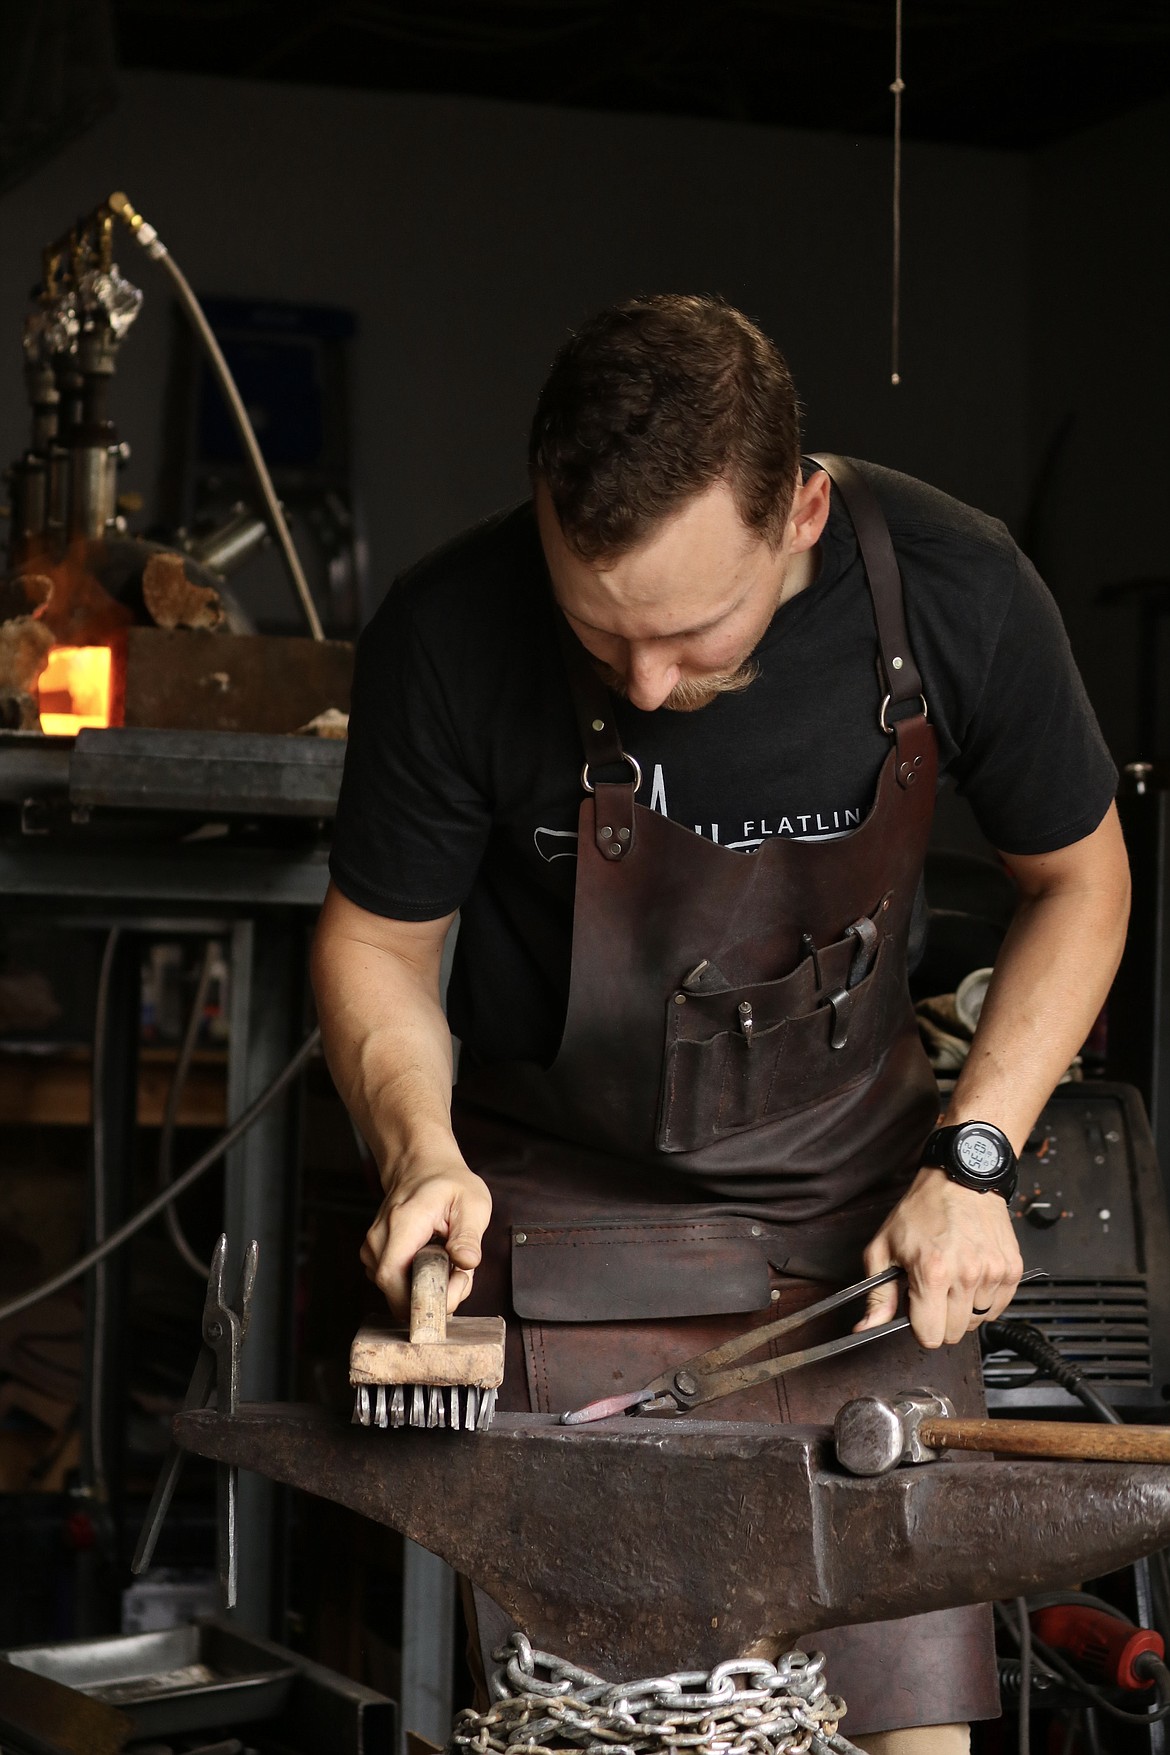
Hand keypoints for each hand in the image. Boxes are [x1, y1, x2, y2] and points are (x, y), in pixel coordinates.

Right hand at [360, 1150, 491, 1319]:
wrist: (422, 1168)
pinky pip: (394, 1286)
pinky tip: (433, 1263)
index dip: (420, 1298)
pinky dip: (416, 1284)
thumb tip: (466, 1262)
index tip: (452, 1292)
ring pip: (396, 1293)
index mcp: (403, 1222)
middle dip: (432, 1296)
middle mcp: (380, 1237)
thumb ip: (469, 1236)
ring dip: (426, 1289)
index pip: (392, 1277)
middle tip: (458, 1276)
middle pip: (395, 1292)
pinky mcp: (374, 1256)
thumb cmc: (447, 1184)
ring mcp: (373, 1248)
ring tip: (448, 1263)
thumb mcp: (472, 1203)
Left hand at [854, 1167, 1023, 1348]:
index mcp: (932, 1273)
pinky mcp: (1012, 1269)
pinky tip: (972, 1277)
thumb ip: (877, 1294)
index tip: (917, 1309)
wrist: (961, 1180)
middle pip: (955, 1333)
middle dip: (941, 1318)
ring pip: (978, 1321)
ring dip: (964, 1308)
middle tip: (934, 1290)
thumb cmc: (921, 1210)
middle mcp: (966, 1276)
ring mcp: (993, 1273)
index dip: (919, 1326)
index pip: (930, 1335)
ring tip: (954, 1280)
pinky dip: (985, 1300)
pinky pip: (998, 1307)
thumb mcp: (883, 1248)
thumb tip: (866, 1327)